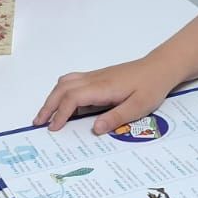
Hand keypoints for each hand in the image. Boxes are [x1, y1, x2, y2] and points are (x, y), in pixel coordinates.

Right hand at [33, 56, 181, 134]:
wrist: (159, 68)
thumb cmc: (151, 87)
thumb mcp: (139, 107)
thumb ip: (117, 118)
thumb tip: (95, 129)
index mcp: (103, 87)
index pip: (73, 98)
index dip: (61, 113)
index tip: (53, 128)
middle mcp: (94, 79)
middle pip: (63, 88)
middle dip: (48, 105)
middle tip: (38, 122)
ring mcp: (95, 76)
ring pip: (65, 83)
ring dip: (53, 98)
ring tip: (46, 115)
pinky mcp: (98, 77)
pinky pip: (73, 82)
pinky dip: (62, 93)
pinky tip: (63, 105)